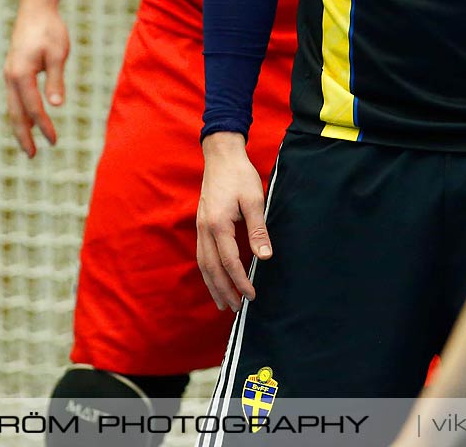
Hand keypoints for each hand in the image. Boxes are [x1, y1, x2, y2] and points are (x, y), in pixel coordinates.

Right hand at [3, 1, 70, 156]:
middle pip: (15, 113)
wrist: (35, 8)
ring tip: (28, 144)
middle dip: (23, 135)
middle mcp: (10, 76)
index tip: (53, 141)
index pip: (33, 107)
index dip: (43, 126)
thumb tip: (56, 106)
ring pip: (12, 106)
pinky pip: (14, 97)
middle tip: (31, 156)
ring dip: (20, 126)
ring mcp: (9, 73)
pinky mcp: (13, 70)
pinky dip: (20, 112)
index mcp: (21, 74)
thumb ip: (56, 80)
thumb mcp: (58, 54)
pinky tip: (28, 120)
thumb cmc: (50, 29)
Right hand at [196, 132, 271, 310]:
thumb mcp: (255, 200)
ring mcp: (200, 227)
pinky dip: (208, 271)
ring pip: (203, 264)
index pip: (230, 262)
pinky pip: (202, 254)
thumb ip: (258, 230)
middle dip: (223, 290)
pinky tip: (215, 278)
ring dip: (212, 285)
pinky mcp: (201, 224)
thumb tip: (265, 258)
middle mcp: (205, 229)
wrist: (221, 156)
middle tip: (236, 309)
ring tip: (222, 302)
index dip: (240, 282)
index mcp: (219, 224)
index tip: (251, 296)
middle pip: (212, 269)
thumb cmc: (240, 175)